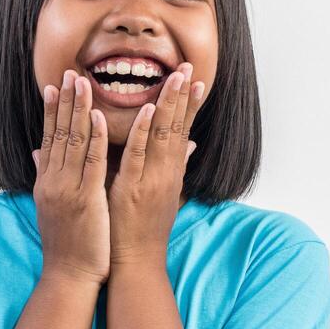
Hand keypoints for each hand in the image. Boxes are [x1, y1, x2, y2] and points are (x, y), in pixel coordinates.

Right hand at [31, 69, 110, 285]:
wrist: (69, 275)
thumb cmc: (66, 243)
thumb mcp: (51, 206)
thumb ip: (45, 175)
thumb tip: (38, 152)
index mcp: (47, 181)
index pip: (49, 138)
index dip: (51, 110)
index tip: (54, 85)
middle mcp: (53, 180)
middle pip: (59, 133)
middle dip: (65, 101)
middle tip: (70, 72)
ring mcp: (68, 189)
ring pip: (74, 142)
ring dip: (80, 110)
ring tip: (83, 83)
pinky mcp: (87, 199)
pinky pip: (93, 163)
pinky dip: (97, 138)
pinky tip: (100, 117)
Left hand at [107, 62, 205, 266]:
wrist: (137, 261)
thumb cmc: (146, 228)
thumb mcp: (167, 194)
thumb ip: (177, 167)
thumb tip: (189, 145)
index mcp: (171, 172)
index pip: (182, 131)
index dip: (190, 105)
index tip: (196, 79)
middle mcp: (166, 172)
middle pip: (177, 127)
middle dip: (183, 96)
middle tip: (188, 66)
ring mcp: (151, 179)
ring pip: (162, 136)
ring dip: (169, 105)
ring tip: (175, 77)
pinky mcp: (133, 188)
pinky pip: (138, 155)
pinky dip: (142, 132)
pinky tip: (147, 111)